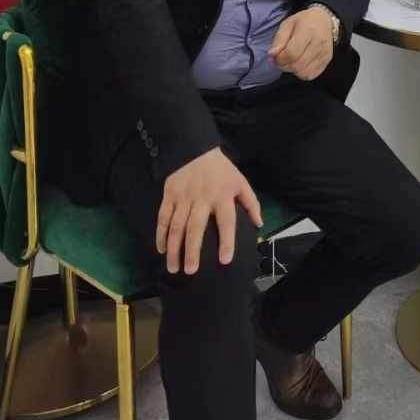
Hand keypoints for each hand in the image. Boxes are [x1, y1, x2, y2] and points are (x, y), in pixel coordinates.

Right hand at [157, 147, 262, 274]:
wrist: (195, 148)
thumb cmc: (220, 170)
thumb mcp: (240, 181)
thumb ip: (251, 203)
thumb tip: (259, 224)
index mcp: (222, 196)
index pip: (227, 221)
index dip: (227, 241)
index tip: (225, 260)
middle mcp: (202, 198)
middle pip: (195, 228)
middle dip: (192, 251)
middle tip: (191, 271)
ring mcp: (183, 197)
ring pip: (176, 226)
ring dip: (174, 248)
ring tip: (174, 268)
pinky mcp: (169, 195)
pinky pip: (163, 217)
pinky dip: (160, 235)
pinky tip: (161, 250)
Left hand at [269, 6, 336, 80]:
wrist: (325, 20)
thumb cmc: (304, 21)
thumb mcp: (287, 24)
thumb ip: (279, 39)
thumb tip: (271, 55)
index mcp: (308, 30)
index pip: (291, 53)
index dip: (280, 58)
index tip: (275, 56)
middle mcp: (319, 43)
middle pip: (297, 65)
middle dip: (284, 66)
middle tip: (281, 60)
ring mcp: (324, 53)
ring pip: (304, 73)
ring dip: (293, 70)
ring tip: (290, 61)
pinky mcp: (327, 60)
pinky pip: (310, 75)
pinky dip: (302, 73)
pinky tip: (300, 63)